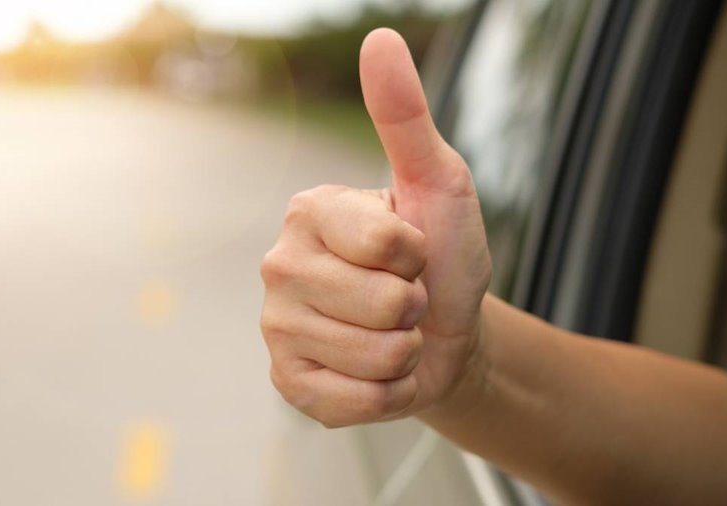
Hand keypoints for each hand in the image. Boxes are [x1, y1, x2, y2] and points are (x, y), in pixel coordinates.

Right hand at [260, 28, 491, 426]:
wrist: (449, 334)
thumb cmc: (443, 254)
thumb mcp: (437, 182)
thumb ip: (405, 115)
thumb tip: (381, 39)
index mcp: (308, 212)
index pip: (385, 244)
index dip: (419, 254)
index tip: (413, 250)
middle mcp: (278, 266)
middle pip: (381, 305)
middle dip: (415, 309)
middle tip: (406, 299)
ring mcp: (277, 328)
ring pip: (371, 356)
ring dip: (404, 353)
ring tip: (394, 334)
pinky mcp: (288, 383)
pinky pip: (352, 402)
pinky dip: (385, 395)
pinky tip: (377, 372)